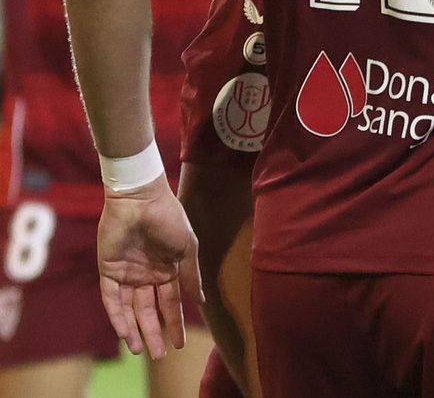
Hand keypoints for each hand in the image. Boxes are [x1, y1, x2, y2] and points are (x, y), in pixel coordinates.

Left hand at [98, 180, 200, 357]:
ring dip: (136, 330)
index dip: (176, 323)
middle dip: (155, 332)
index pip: (172, 302)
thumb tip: (202, 302)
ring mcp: (127, 274)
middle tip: (161, 355)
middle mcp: (147, 275)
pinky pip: (112, 300)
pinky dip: (118, 317)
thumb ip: (191, 276)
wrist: (141, 200)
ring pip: (131, 309)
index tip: (180, 344)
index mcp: (168, 269)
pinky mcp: (108, 271)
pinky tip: (126, 333)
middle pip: (150, 310)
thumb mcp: (187, 249)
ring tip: (142, 350)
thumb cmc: (169, 219)